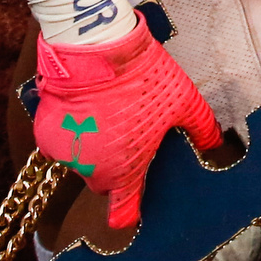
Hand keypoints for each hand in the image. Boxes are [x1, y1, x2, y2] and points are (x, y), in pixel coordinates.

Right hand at [32, 10, 225, 229]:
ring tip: (105, 115)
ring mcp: (65, 153)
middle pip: (103, 182)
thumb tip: (216, 144)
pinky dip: (69, 132)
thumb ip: (202, 128)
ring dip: (90, 147)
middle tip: (126, 137)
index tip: (128, 212)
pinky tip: (83, 110)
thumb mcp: (184, 102)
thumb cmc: (144, 77)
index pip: (123, 213)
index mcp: (125, 171)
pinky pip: (59, 143)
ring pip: (80, 161)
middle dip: (113, 167)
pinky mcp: (45, 134)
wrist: (97, 48)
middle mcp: (92, 170)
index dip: (128, 212)